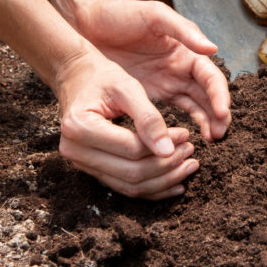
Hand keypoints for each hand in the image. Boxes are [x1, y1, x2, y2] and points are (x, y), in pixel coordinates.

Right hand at [55, 49, 200, 199]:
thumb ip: (148, 118)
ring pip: (129, 185)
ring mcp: (81, 163)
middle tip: (191, 151)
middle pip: (131, 173)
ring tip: (188, 166)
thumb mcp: (126, 87)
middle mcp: (75, 150)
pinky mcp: (92, 169)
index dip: (164, 145)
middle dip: (166, 166)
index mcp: (80, 127)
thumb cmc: (102, 77)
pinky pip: (125, 186)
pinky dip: (151, 188)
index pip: (131, 148)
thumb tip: (168, 151)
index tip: (186, 134)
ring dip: (163, 180)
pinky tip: (175, 183)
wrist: (77, 78)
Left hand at [73, 0, 231, 140]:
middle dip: (217, 115)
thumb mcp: (155, 16)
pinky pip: (171, 114)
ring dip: (205, 123)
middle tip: (219, 135)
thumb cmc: (122, 14)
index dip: (219, 95)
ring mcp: (166, 84)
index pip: (211, 77)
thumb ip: (184, 31)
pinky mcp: (149, 95)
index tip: (222, 113)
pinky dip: (180, 126)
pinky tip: (184, 140)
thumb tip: (213, 48)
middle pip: (208, 96)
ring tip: (210, 141)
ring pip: (194, 107)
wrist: (88, 21)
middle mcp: (181, 70)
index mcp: (187, 51)